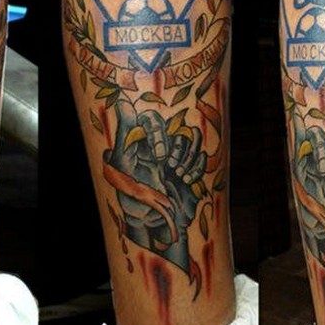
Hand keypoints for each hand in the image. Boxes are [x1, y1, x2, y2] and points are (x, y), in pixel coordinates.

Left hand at [106, 101, 206, 228]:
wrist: (150, 224)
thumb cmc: (130, 196)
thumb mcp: (122, 164)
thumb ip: (125, 132)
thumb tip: (121, 101)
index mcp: (140, 139)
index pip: (151, 119)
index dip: (158, 133)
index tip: (159, 157)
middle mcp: (159, 143)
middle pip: (178, 126)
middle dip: (179, 149)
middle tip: (170, 168)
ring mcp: (176, 155)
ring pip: (193, 140)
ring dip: (188, 159)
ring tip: (178, 177)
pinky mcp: (190, 169)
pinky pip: (202, 157)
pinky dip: (197, 168)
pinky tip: (186, 181)